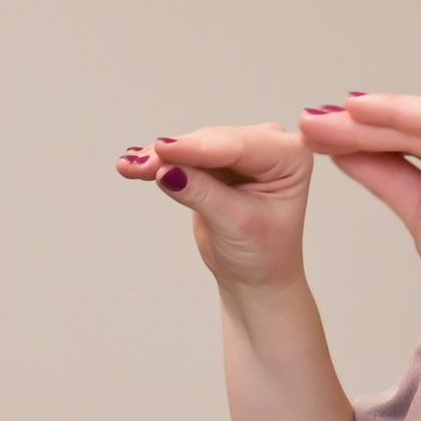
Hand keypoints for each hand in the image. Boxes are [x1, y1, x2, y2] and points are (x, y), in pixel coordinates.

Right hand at [117, 125, 312, 293]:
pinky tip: (133, 163)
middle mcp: (268, 146)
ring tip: (130, 167)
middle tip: (139, 165)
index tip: (163, 150)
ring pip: (193, 147)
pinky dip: (159, 163)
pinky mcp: (216, 161)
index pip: (238, 146)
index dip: (198, 149)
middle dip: (174, 154)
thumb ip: (202, 193)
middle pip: (212, 142)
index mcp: (290, 157)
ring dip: (160, 158)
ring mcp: (240, 151)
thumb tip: (167, 170)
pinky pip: (184, 157)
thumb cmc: (263, 254)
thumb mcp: (236, 225)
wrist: (256, 278)